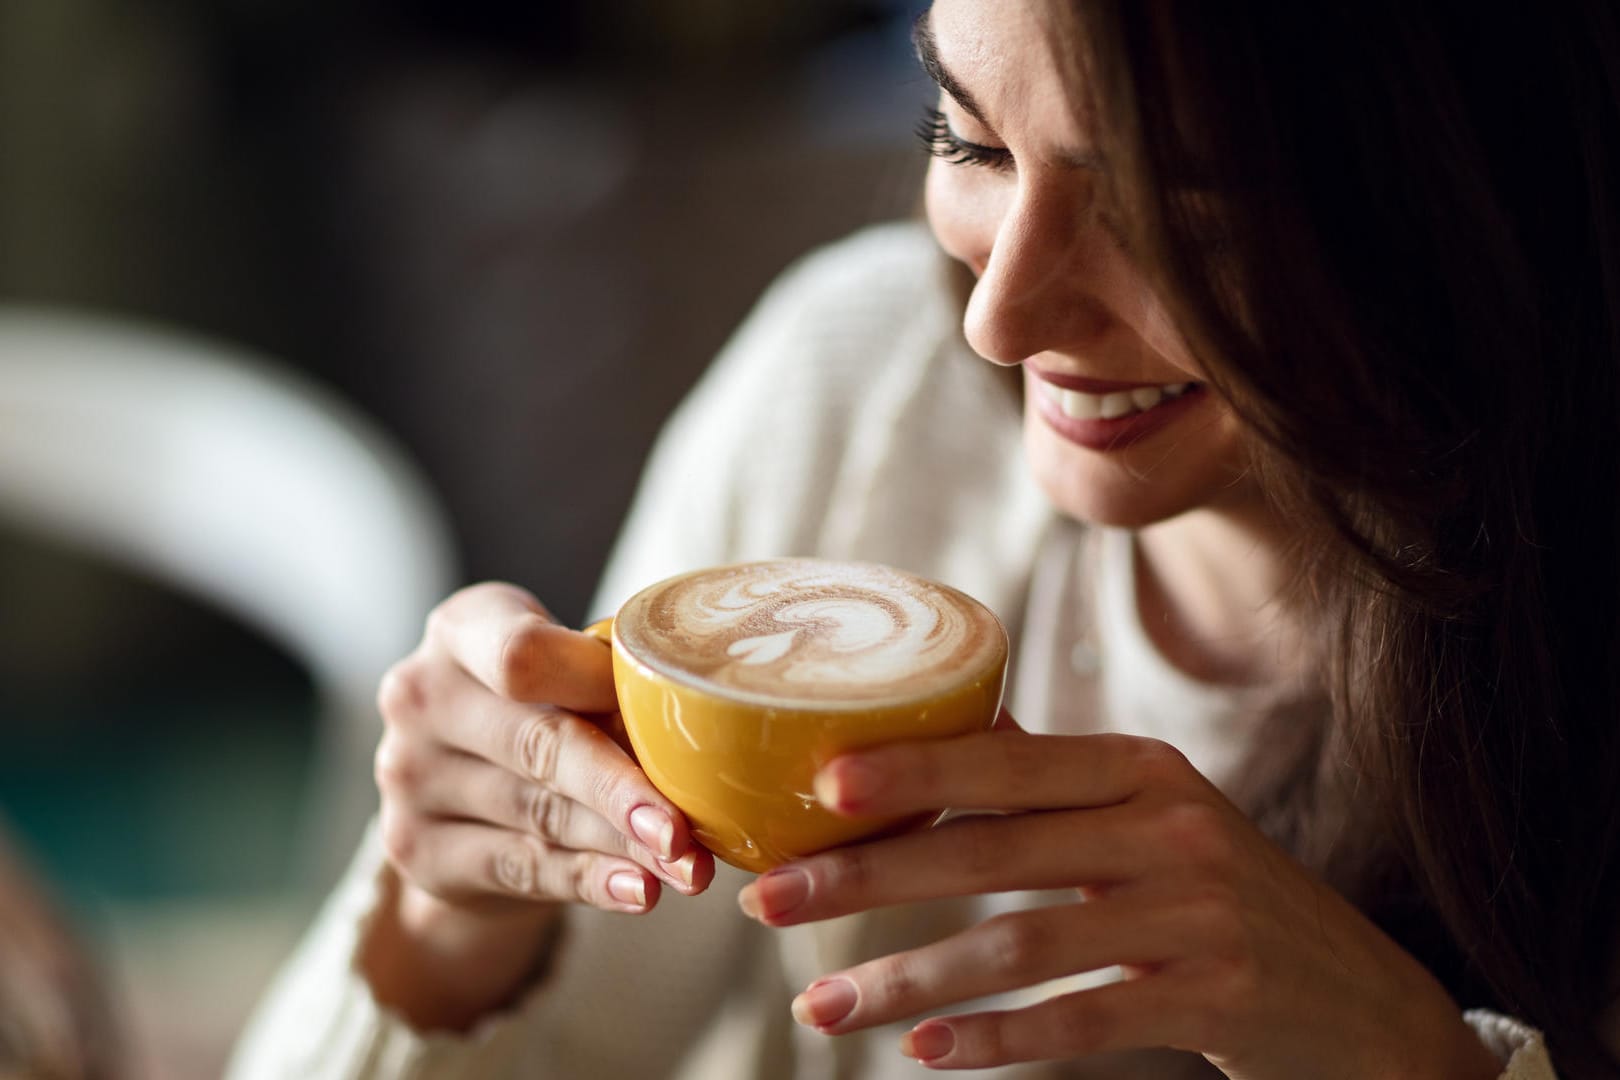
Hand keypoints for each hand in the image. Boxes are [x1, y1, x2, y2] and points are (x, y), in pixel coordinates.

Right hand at [365, 582, 714, 1027]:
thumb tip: (707, 722)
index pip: (521, 653)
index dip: (597, 685)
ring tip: (686, 868)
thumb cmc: (540, 709)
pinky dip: (588, 881)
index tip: (665, 710)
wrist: (463, 795)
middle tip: (686, 830)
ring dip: (622, 846)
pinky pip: (520, 868)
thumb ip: (612, 685)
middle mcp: (420, 695)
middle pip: (537, 744)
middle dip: (622, 789)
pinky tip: (638, 891)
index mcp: (461, 630)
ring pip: (539, 815)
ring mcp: (407, 775)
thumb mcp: (565, 676)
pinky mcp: (415, 849)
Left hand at [737, 728, 1499, 1079]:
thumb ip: (1057, 783)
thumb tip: (952, 727)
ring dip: (909, 980)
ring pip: (1022, 945)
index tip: (818, 786)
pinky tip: (926, 1052)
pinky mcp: (1218, 997)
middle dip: (872, 877)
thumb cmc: (1232, 898)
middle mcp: (1172, 825)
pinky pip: (1082, 1019)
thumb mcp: (1155, 817)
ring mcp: (1200, 912)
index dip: (913, 769)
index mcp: (1143, 769)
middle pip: (994, 849)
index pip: (1007, 760)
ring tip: (822, 1009)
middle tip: (776, 901)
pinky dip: (997, 1038)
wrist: (1366, 1002)